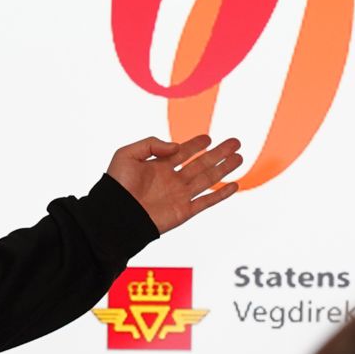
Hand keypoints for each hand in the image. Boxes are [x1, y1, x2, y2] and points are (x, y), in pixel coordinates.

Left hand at [106, 134, 242, 233]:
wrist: (115, 215)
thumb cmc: (116, 186)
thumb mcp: (127, 155)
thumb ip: (151, 145)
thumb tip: (176, 147)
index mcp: (158, 167)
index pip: (182, 153)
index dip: (195, 145)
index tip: (208, 138)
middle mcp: (171, 180)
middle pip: (201, 163)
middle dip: (218, 153)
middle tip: (235, 142)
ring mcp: (179, 195)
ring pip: (208, 179)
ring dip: (224, 168)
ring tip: (239, 157)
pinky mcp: (184, 211)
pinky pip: (207, 201)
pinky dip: (221, 194)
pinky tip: (234, 185)